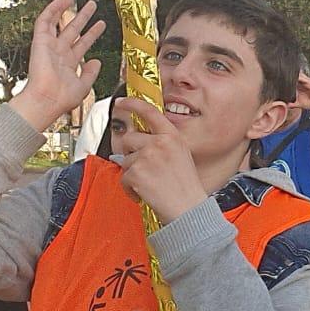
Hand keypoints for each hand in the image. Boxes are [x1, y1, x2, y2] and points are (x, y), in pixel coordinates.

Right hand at [11, 0, 105, 130]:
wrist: (46, 99)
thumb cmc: (62, 98)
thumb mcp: (83, 86)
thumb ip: (91, 73)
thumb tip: (97, 61)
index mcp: (68, 64)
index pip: (82, 44)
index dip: (92, 34)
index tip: (101, 24)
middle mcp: (58, 53)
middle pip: (72, 30)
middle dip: (82, 18)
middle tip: (91, 6)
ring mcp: (49, 46)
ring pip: (57, 23)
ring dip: (65, 10)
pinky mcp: (40, 41)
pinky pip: (44, 21)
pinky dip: (53, 9)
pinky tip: (63, 0)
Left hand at [112, 99, 205, 224]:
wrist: (188, 209)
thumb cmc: (185, 187)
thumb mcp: (180, 155)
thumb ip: (162, 143)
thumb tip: (139, 141)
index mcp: (172, 136)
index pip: (150, 112)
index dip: (133, 104)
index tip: (121, 101)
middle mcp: (160, 142)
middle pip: (129, 139)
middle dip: (131, 154)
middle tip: (144, 169)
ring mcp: (148, 156)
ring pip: (125, 160)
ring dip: (132, 174)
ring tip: (148, 184)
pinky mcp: (137, 172)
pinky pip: (123, 177)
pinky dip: (130, 189)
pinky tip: (144, 193)